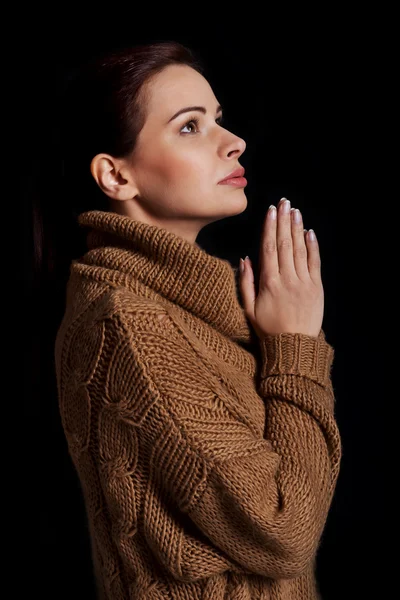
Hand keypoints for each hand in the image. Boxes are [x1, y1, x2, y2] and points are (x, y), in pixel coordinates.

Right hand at [239, 198, 323, 338]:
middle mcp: (287, 279)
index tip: (270, 211)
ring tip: (294, 211)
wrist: (294, 347)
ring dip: (297, 228)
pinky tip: (309, 232)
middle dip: (283, 221)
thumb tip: (245, 259)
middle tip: (283, 202)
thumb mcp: (249, 309)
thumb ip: (245, 283)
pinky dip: (312, 246)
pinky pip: (315, 263)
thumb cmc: (268, 330)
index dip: (269, 228)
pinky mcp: (317, 288)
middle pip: (285, 244)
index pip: (269, 249)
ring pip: (300, 250)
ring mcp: (304, 283)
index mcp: (268, 284)